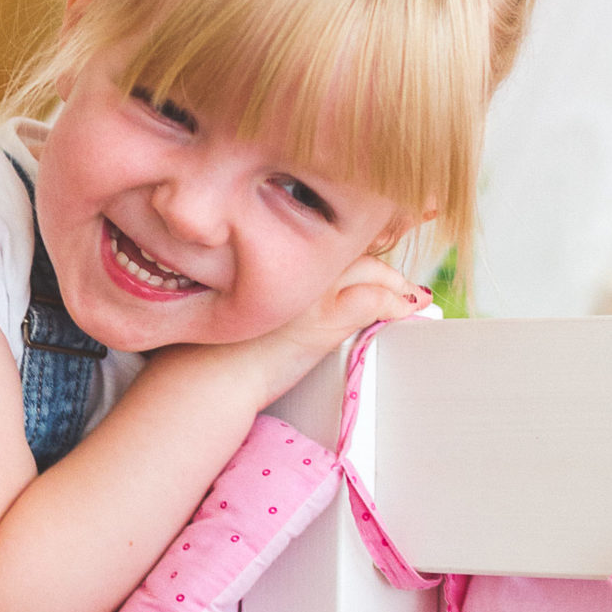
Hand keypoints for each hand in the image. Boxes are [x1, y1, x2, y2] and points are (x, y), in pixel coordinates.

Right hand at [195, 254, 432, 409]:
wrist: (205, 376)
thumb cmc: (215, 348)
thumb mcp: (247, 303)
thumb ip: (279, 288)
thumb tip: (314, 294)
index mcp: (270, 247)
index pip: (327, 234)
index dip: (353, 244)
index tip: (370, 255)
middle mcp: (290, 256)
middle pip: (352, 247)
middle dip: (380, 264)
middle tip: (398, 281)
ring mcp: (310, 284)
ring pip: (371, 269)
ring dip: (394, 283)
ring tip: (407, 295)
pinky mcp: (324, 315)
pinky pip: (375, 298)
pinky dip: (396, 302)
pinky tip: (405, 308)